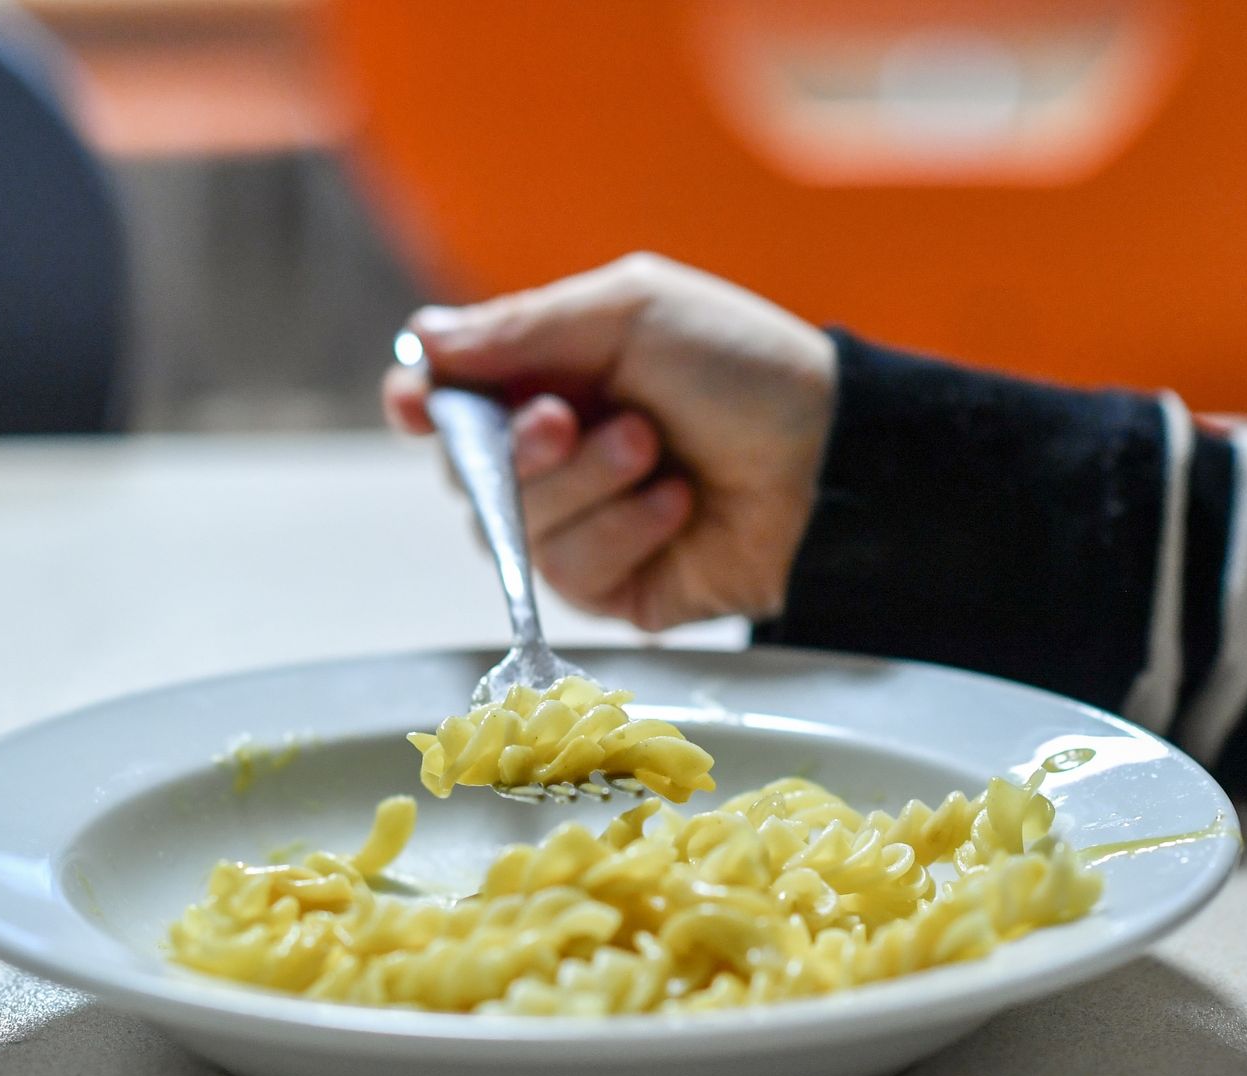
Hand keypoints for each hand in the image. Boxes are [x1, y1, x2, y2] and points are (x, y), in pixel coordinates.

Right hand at [385, 253, 836, 630]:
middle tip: (571, 419)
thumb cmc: (742, 370)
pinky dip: (625, 532)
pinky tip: (678, 506)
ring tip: (656, 452)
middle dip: (519, 447)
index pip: (451, 400)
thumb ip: (523, 328)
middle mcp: (557, 457)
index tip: (417, 403)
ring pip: (514, 530)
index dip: (422, 404)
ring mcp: (585, 527)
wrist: (829, 456)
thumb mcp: (632, 314)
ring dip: (587, 485)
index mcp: (551, 379)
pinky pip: (571, 576)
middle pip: (468, 473)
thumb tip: (423, 343)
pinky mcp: (617, 590)